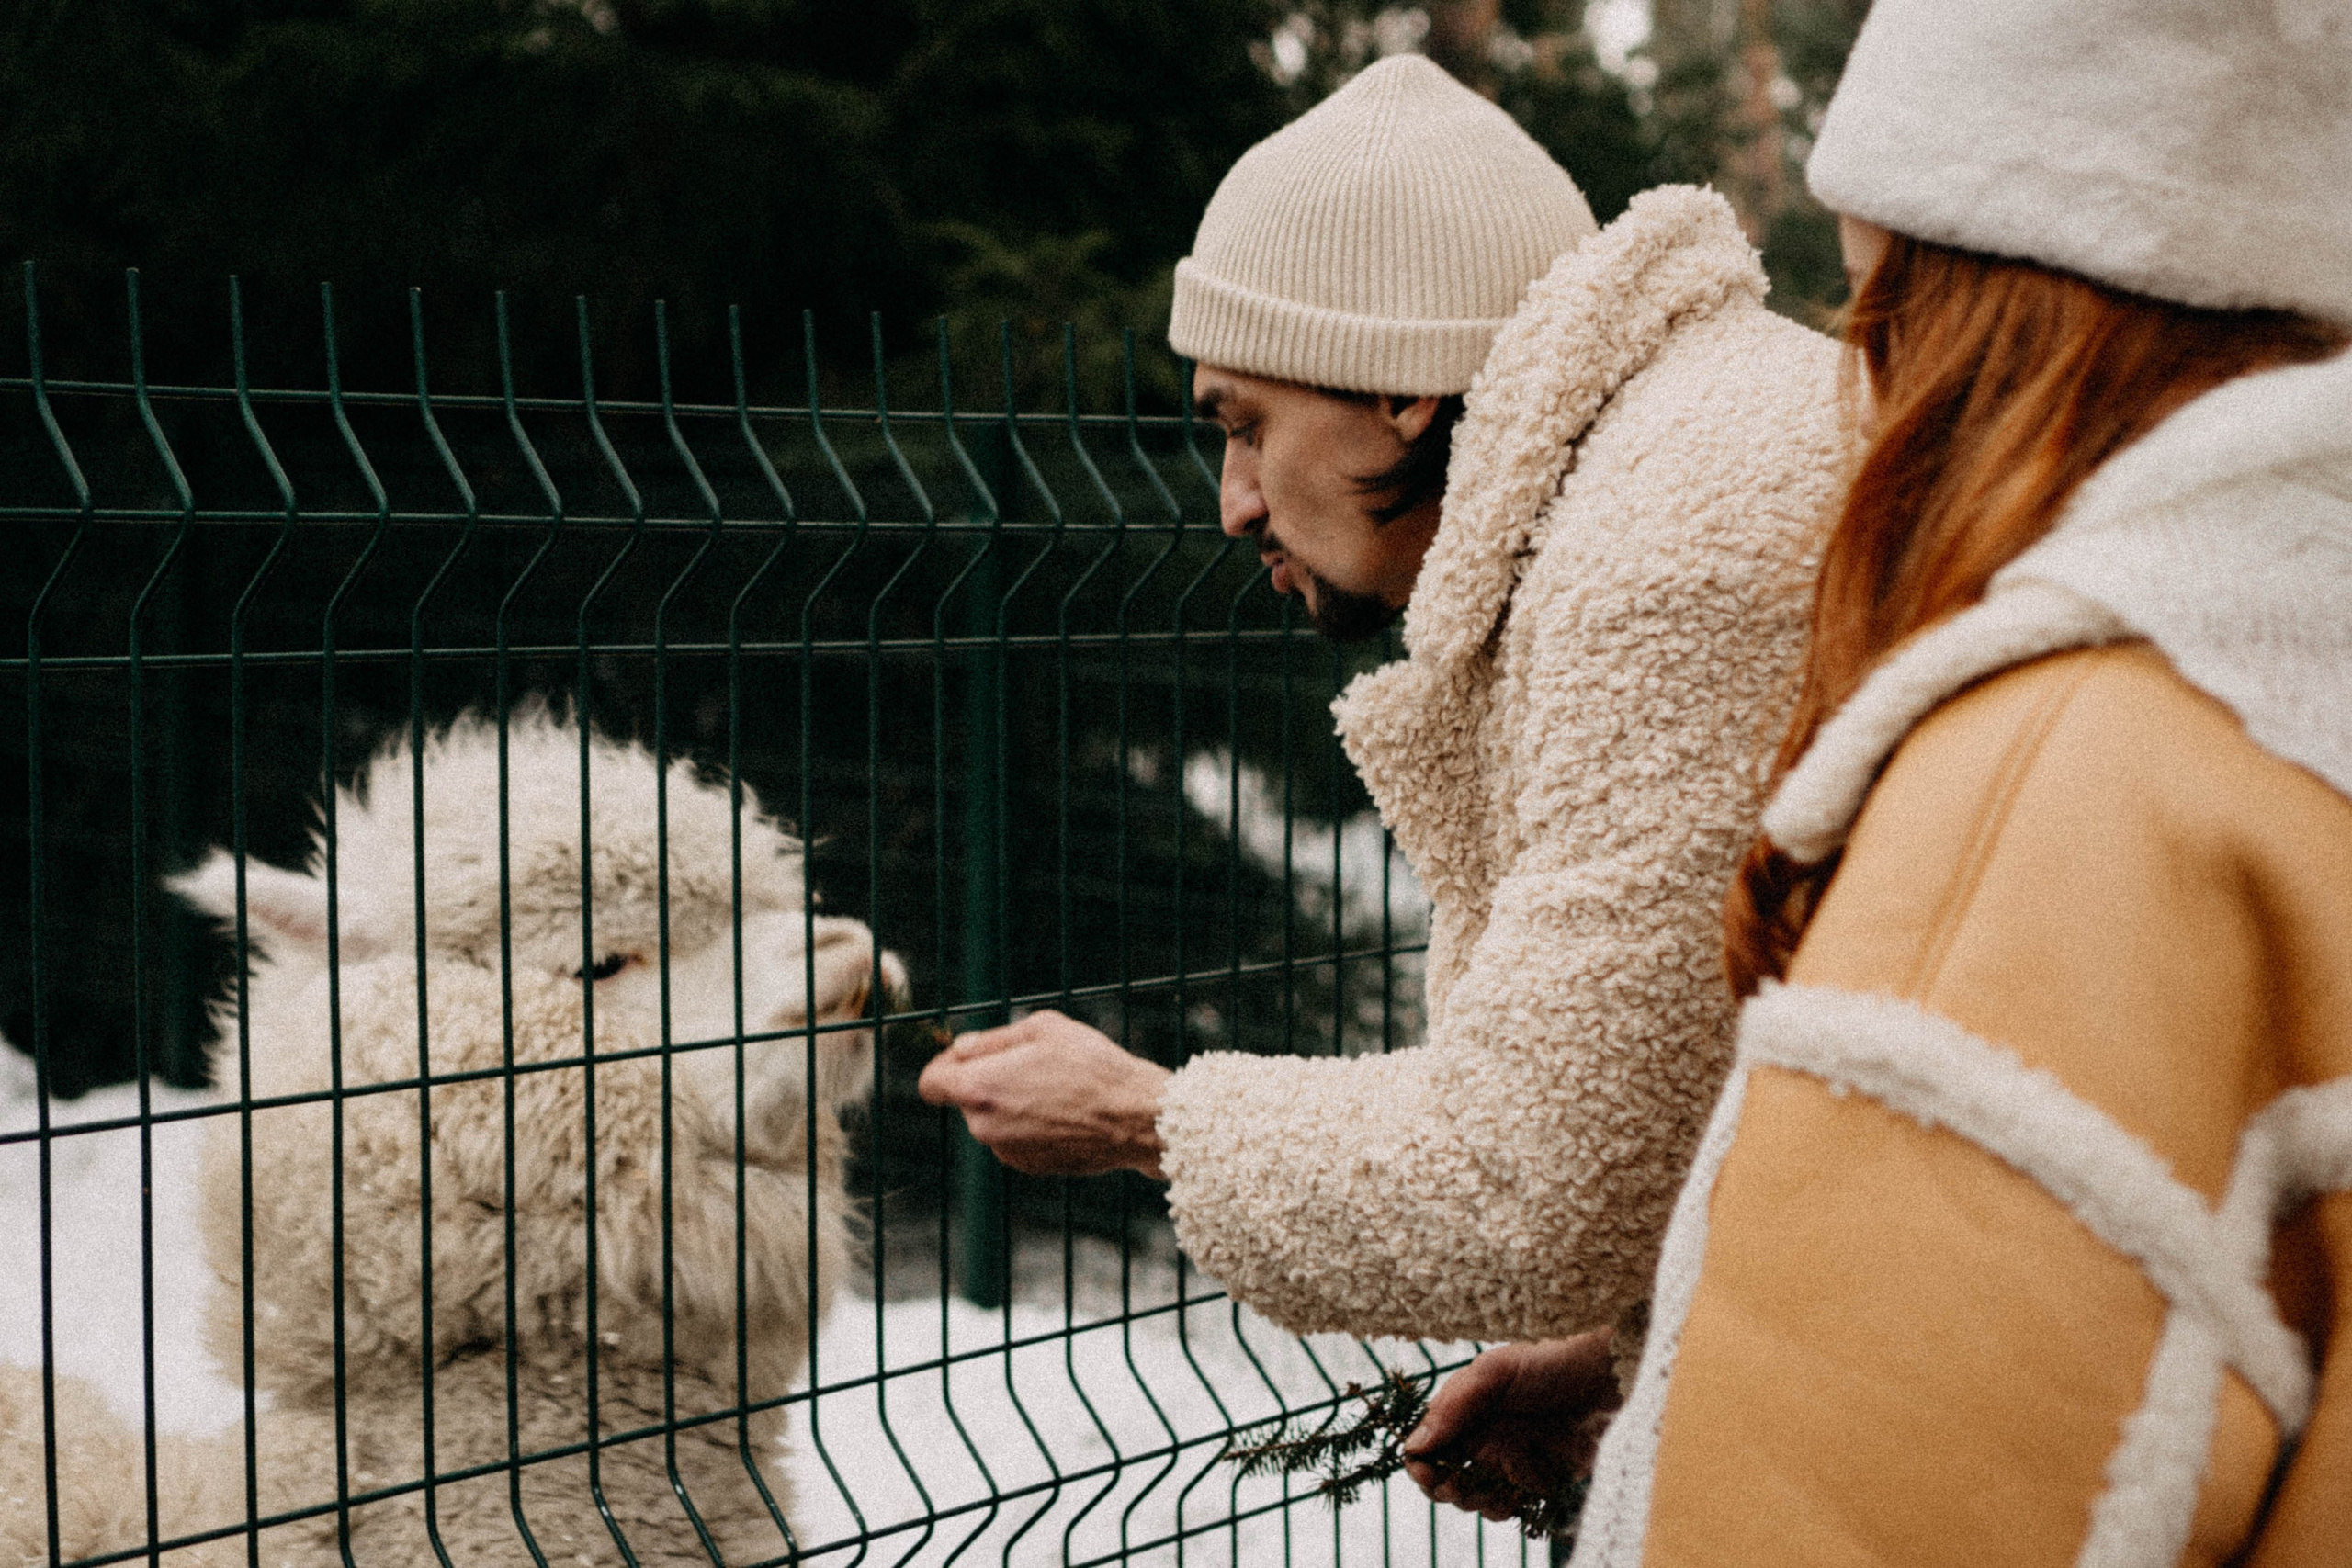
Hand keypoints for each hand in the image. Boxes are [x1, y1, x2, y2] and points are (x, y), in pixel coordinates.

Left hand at [916, 1009, 1173, 1178]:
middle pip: (967, 1099)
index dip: (947, 1065)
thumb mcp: (1042, 1028)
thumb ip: (992, 1039)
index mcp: (979, 1089)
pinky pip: (1016, 1138)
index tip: (970, 1057)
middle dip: (989, 1081)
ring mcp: (1007, 1151)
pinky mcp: (1029, 1166)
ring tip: (1057, 1088)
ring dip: (1012, 1104)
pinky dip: (1031, 1125)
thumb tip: (961, 1048)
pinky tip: (1066, 1112)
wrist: (1134, 1118)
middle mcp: (984, 1127)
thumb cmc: (1092, 1066)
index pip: (932, 1083)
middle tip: (1033, 1065)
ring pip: (994, 1120)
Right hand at [1401, 1333, 1618, 1521]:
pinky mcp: (1539, 1478)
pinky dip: (1507, 1507)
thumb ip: (1454, 1405)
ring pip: (1476, 1496)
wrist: (1616, 1375)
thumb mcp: (1498, 1370)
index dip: (1421, 1463)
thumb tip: (1415, 1444)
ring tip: (1492, 1494)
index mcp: (1466, 1407)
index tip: (1429, 1474)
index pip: (1427, 1442)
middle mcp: (1483, 1433)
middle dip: (1446, 1489)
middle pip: (1445, 1475)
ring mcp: (1510, 1457)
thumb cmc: (1556, 1360)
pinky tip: (1517, 1497)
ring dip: (1477, 1502)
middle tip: (1460, 1488)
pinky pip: (1511, 1504)